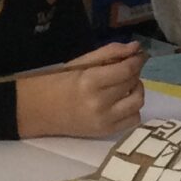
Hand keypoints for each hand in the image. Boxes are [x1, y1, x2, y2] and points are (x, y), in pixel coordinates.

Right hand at [16, 43, 145, 139]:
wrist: (40, 110)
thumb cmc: (59, 81)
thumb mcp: (81, 63)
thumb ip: (109, 53)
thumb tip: (136, 47)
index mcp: (90, 81)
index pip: (126, 70)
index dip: (137, 60)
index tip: (139, 54)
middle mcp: (99, 103)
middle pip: (132, 83)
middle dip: (134, 72)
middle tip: (126, 68)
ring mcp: (104, 120)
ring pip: (137, 102)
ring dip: (136, 90)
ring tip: (126, 85)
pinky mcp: (106, 132)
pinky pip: (133, 119)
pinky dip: (132, 108)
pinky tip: (122, 102)